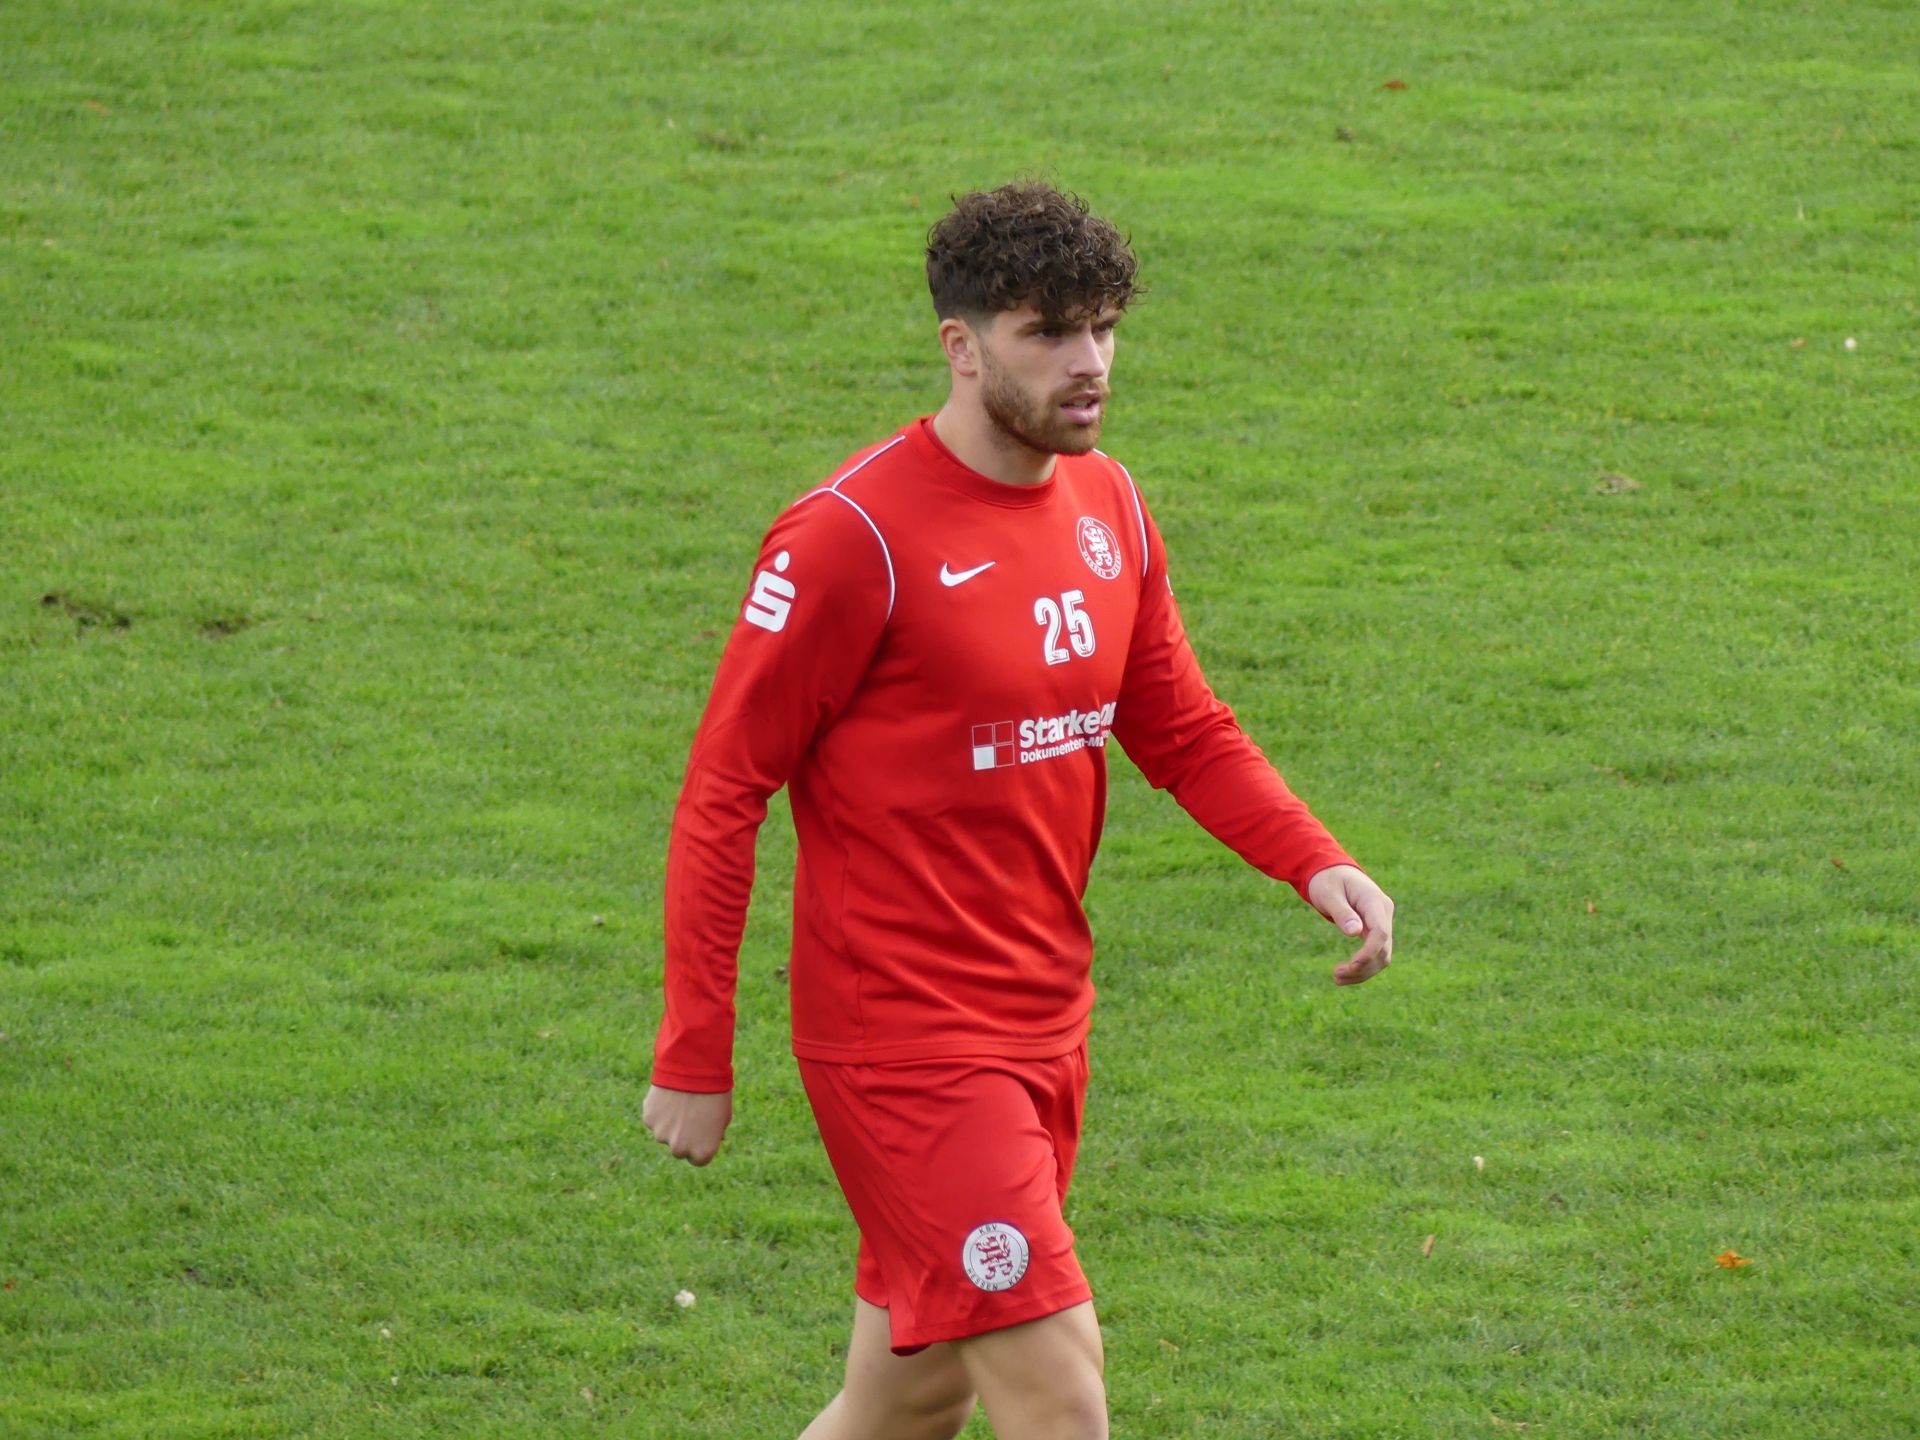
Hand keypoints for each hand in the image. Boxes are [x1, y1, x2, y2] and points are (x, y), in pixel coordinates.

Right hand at [643, 1085, 732, 1165]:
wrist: (695, 1068)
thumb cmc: (715, 1091)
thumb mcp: (723, 1116)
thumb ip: (713, 1134)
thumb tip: (704, 1140)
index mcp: (702, 1152)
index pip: (698, 1159)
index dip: (699, 1144)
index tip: (701, 1131)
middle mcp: (680, 1149)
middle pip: (679, 1149)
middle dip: (682, 1136)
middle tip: (689, 1114)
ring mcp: (662, 1135)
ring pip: (664, 1133)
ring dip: (670, 1122)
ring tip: (680, 1100)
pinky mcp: (649, 1119)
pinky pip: (654, 1119)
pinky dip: (659, 1110)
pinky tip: (669, 1095)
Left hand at [1306, 864, 1394, 984]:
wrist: (1332, 871)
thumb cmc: (1327, 880)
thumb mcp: (1329, 893)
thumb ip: (1342, 912)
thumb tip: (1355, 932)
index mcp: (1374, 901)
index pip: (1381, 932)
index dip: (1369, 952)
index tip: (1351, 965)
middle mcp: (1383, 912)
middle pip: (1383, 949)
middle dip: (1363, 967)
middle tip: (1335, 975)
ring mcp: (1382, 922)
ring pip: (1382, 956)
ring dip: (1363, 971)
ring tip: (1337, 979)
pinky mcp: (1375, 930)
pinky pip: (1375, 953)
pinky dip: (1362, 966)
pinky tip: (1344, 974)